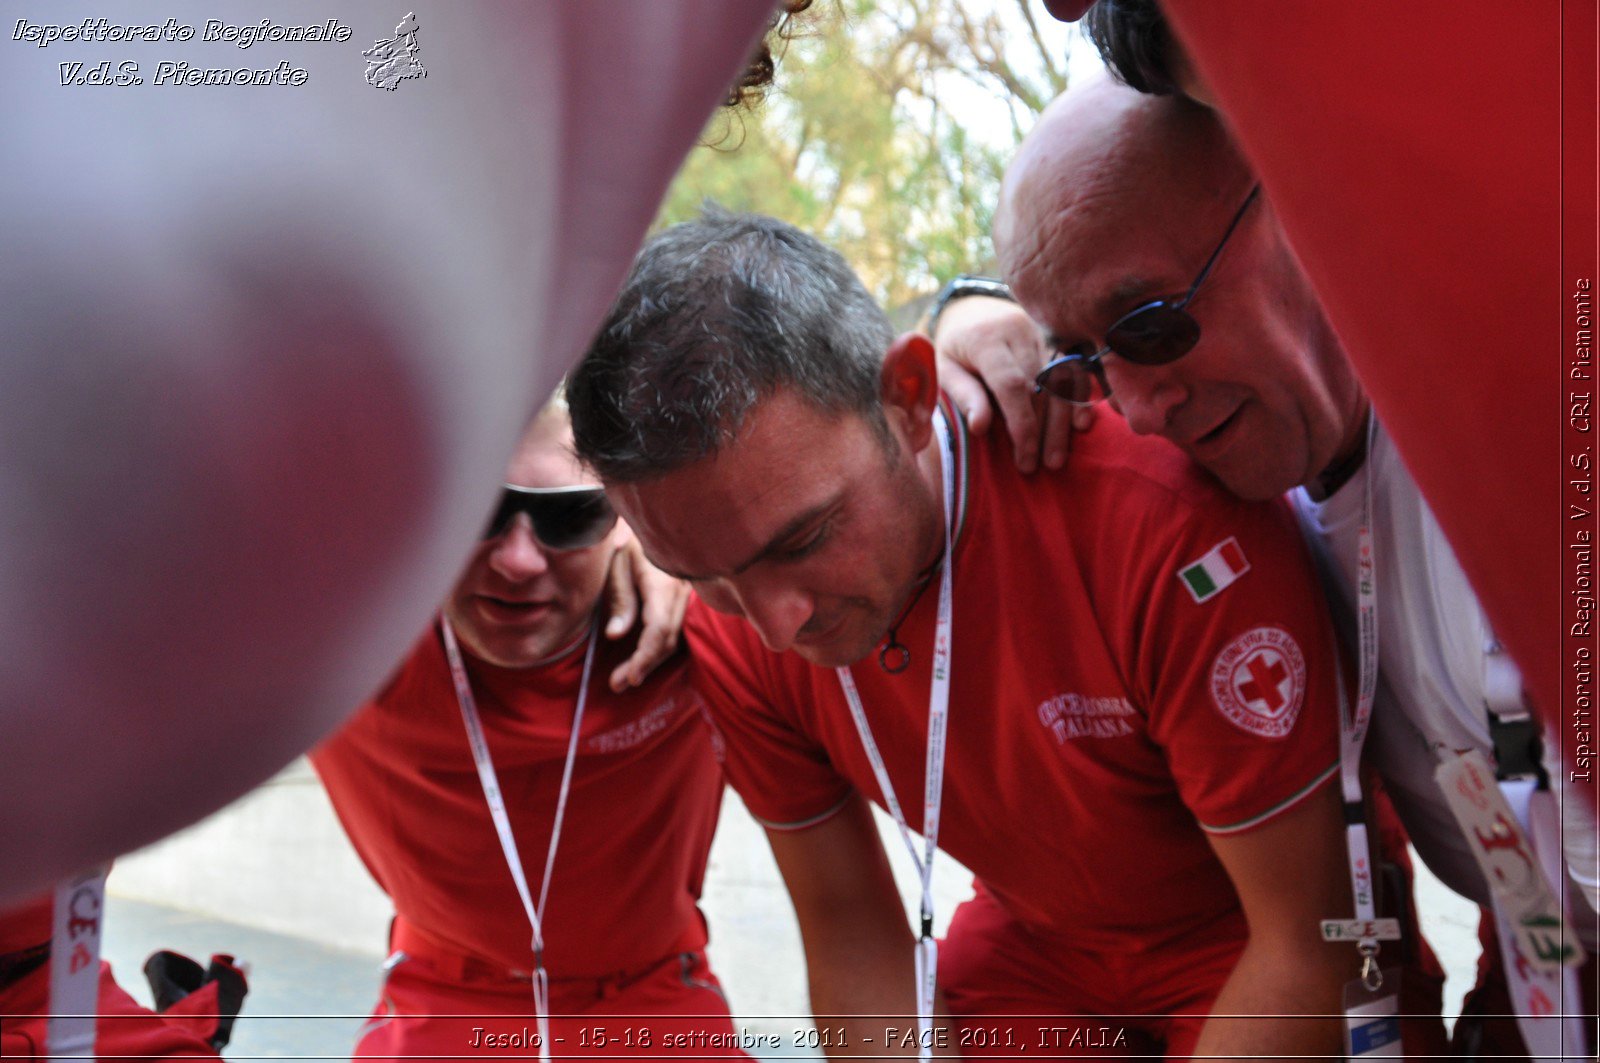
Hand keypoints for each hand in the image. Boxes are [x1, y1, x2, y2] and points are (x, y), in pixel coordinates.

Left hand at [602, 531, 688, 691]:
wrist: (660, 522)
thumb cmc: (629, 540)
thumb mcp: (618, 564)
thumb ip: (620, 599)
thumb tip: (616, 635)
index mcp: (663, 583)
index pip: (658, 629)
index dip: (645, 657)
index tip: (629, 677)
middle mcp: (680, 593)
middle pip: (667, 640)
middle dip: (644, 665)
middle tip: (618, 684)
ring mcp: (685, 597)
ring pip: (673, 638)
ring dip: (650, 661)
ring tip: (625, 678)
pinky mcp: (682, 600)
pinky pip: (674, 630)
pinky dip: (657, 649)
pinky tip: (642, 660)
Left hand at [932, 295, 1094, 472]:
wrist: (972, 310)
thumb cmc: (955, 349)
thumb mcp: (944, 369)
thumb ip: (963, 395)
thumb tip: (980, 427)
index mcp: (986, 339)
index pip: (1011, 383)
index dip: (1021, 423)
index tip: (1024, 458)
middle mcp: (1018, 331)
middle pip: (1040, 386)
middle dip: (1043, 430)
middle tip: (1043, 466)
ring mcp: (1041, 332)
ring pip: (1061, 380)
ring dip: (1062, 422)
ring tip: (1057, 457)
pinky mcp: (1056, 338)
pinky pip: (1074, 369)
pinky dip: (1080, 397)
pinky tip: (1081, 424)